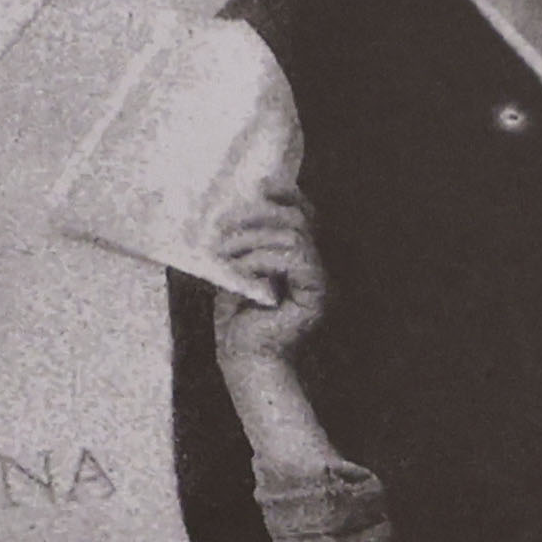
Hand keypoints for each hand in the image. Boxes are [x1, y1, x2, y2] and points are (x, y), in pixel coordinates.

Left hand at [202, 186, 329, 351]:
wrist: (243, 357)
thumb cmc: (237, 318)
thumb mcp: (235, 269)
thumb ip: (243, 243)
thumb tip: (231, 208)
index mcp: (298, 255)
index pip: (303, 214)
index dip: (286, 194)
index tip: (259, 185)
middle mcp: (315, 265)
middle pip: (297, 220)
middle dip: (258, 215)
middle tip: (222, 225)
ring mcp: (319, 280)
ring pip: (293, 237)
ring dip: (253, 240)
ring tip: (224, 252)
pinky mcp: (316, 295)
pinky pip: (296, 259)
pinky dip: (264, 259)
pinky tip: (242, 271)